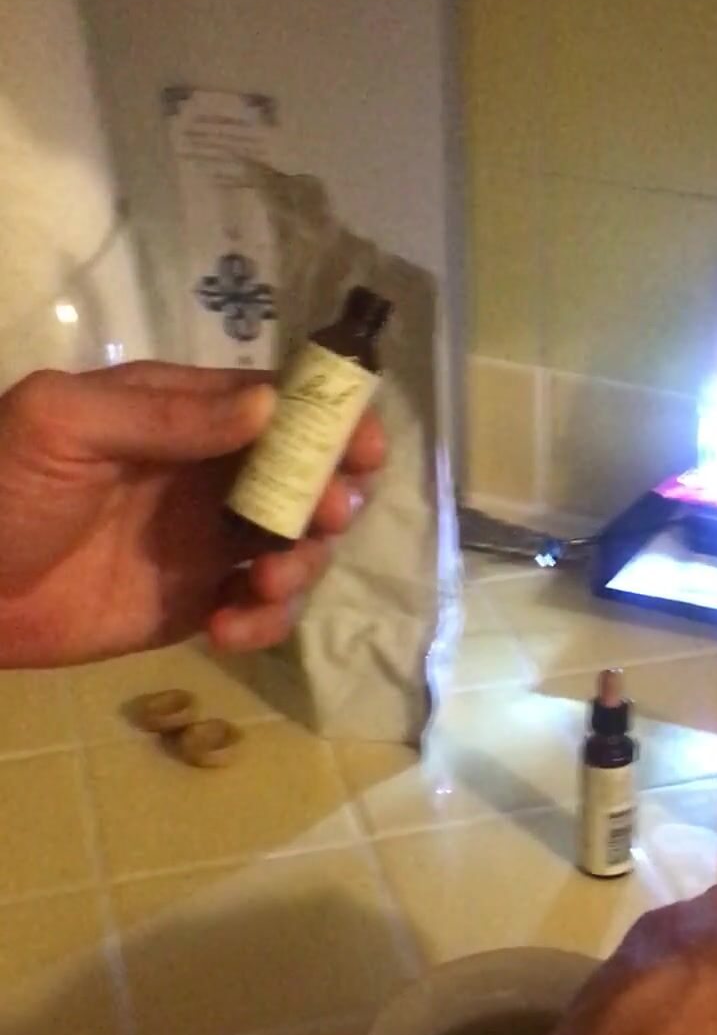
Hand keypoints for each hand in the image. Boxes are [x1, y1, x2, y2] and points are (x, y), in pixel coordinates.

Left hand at [0, 364, 384, 666]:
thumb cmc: (2, 488)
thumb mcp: (63, 424)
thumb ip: (164, 415)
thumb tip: (267, 409)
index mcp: (180, 414)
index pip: (274, 404)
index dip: (328, 421)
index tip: (362, 448)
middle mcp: (207, 473)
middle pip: (303, 476)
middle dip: (330, 496)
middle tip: (324, 517)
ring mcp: (206, 540)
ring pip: (294, 545)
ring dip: (303, 562)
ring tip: (266, 582)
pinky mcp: (197, 602)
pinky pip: (260, 609)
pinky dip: (264, 621)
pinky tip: (228, 630)